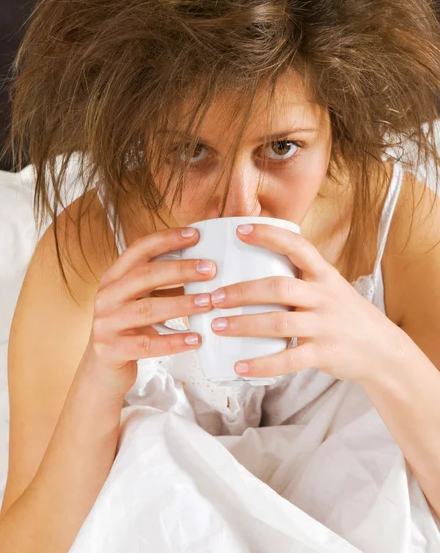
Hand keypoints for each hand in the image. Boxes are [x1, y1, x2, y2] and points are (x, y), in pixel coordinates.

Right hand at [84, 226, 215, 398]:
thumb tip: (204, 267)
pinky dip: (173, 341)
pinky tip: (195, 339)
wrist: (103, 370)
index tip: (195, 234)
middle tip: (210, 269)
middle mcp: (106, 297)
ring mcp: (106, 323)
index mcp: (114, 278)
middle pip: (144, 276)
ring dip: (181, 304)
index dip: (166, 239)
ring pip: (146, 309)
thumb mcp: (141, 300)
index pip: (139, 250)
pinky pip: (147, 345)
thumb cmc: (130, 329)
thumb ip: (163, 284)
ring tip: (208, 302)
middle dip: (180, 270)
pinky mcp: (112, 350)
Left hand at [208, 223, 404, 384]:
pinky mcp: (324, 353)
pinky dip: (261, 364)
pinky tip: (239, 366)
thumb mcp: (331, 287)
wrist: (382, 350)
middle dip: (242, 291)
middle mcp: (324, 296)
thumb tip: (254, 267)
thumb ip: (301, 278)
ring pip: (278, 323)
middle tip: (214, 297)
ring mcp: (324, 326)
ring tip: (217, 326)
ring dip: (243, 325)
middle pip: (278, 288)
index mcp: (324, 275)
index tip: (238, 230)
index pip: (297, 246)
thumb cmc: (345, 315)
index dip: (268, 235)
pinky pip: (288, 360)